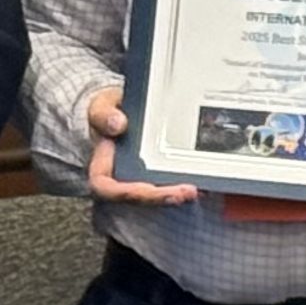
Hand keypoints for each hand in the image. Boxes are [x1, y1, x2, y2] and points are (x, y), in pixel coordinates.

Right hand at [82, 87, 197, 206]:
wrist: (120, 112)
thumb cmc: (108, 113)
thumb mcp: (101, 107)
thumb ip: (103, 114)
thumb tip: (118, 124)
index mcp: (102, 169)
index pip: (108, 188)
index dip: (129, 192)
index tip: (149, 189)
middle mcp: (122, 180)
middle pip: (141, 197)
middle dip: (164, 197)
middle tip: (188, 191)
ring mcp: (141, 179)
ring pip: (158, 195)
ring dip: (179, 194)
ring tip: (199, 189)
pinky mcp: (159, 175)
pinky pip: (171, 183)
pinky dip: (187, 182)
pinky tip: (204, 180)